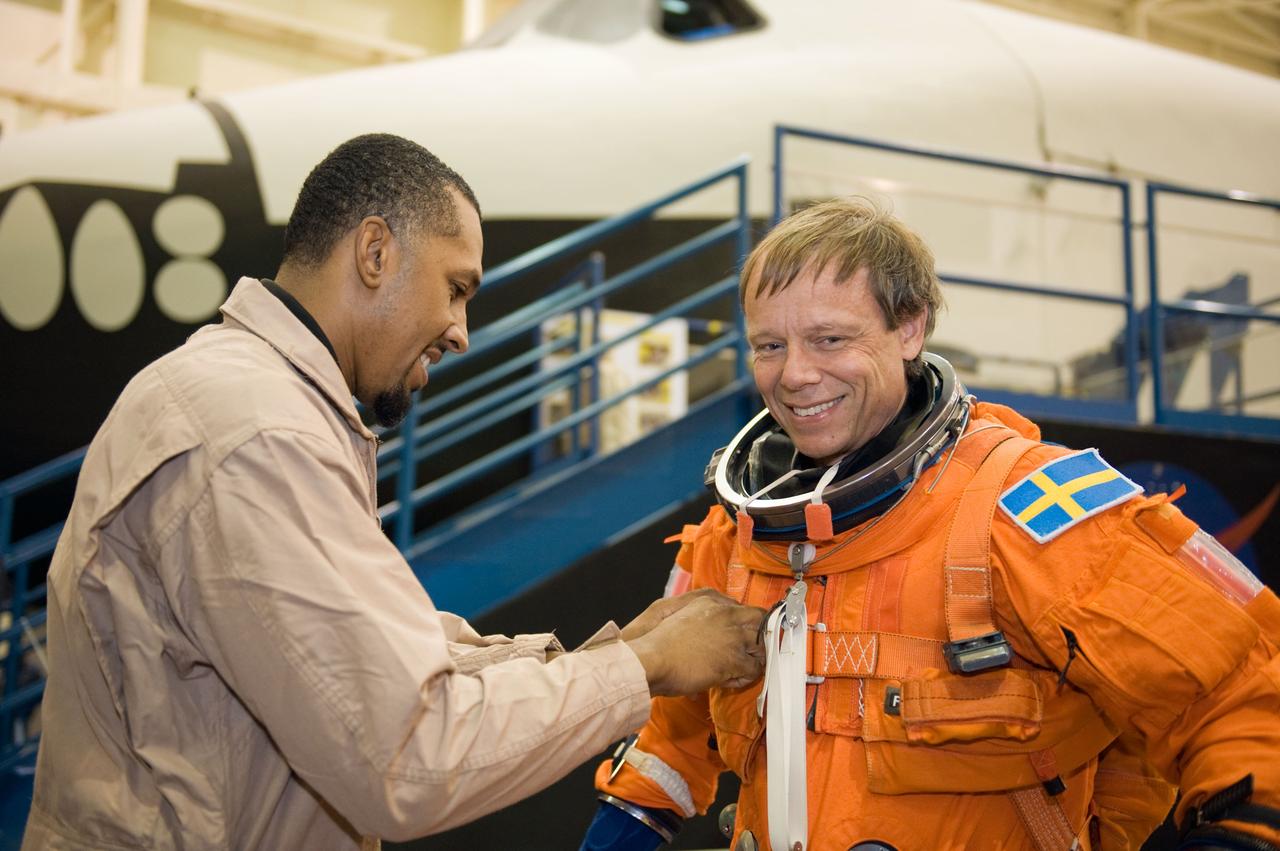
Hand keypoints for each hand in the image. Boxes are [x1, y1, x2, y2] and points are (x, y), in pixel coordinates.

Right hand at [625, 594, 764, 696]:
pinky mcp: (734, 660)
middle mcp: (725, 614)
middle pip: (759, 618)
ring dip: (756, 656)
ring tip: (744, 667)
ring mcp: (732, 637)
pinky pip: (754, 669)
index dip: (744, 623)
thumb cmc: (659, 643)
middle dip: (760, 634)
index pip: (741, 607)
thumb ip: (696, 616)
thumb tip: (705, 625)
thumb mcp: (676, 614)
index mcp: (710, 601)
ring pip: (761, 645)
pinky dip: (747, 676)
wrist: (652, 660)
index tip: (741, 634)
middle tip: (753, 649)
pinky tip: (733, 679)